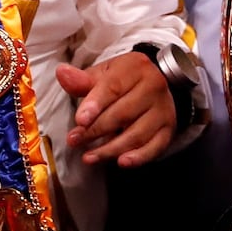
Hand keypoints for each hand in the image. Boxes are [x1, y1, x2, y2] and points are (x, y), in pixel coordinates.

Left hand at [56, 54, 176, 166]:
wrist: (154, 83)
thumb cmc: (122, 80)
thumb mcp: (103, 74)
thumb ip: (82, 79)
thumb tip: (62, 73)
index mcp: (136, 67)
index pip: (114, 87)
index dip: (95, 104)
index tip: (79, 120)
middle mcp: (155, 86)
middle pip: (123, 113)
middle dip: (96, 130)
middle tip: (75, 140)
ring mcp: (164, 109)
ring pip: (137, 134)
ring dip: (110, 149)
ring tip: (88, 157)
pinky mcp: (168, 129)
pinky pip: (155, 147)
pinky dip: (139, 157)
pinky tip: (121, 162)